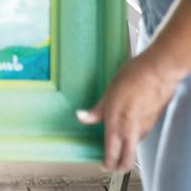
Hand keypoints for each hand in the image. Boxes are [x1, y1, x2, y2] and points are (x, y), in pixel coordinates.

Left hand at [76, 49, 180, 171]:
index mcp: (116, 123)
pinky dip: (133, 140)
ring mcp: (143, 128)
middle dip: (118, 166)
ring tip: (116, 146)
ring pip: (133, 148)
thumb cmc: (131, 77)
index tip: (102, 166)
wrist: (157, 73)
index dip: (107, 163)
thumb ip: (97, 110)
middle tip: (111, 165)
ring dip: (126, 152)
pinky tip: (128, 131)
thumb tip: (81, 117)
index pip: (112, 153)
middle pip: (126, 160)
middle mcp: (130, 130)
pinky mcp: (151, 123)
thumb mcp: (109, 92)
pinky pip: (140, 137)